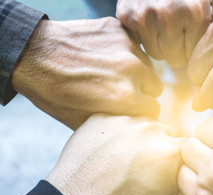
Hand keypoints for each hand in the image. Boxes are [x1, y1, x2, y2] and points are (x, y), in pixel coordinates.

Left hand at [12, 17, 162, 129]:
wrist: (32, 54)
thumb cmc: (54, 92)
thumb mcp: (83, 121)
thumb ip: (115, 123)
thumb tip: (132, 122)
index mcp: (125, 97)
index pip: (154, 109)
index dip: (142, 110)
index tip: (132, 108)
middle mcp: (132, 70)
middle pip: (156, 87)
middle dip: (143, 91)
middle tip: (122, 90)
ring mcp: (127, 46)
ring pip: (147, 65)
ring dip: (136, 71)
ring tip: (112, 72)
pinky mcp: (119, 29)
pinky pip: (134, 46)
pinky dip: (124, 52)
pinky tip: (105, 56)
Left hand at [46, 114, 190, 194]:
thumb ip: (192, 191)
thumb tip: (197, 173)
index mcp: (170, 151)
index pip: (188, 146)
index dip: (178, 160)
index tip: (166, 171)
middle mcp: (150, 128)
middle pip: (167, 132)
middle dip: (160, 148)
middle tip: (144, 168)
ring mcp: (124, 119)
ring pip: (143, 124)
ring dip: (140, 138)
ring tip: (124, 161)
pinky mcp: (103, 116)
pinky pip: (120, 120)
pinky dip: (118, 133)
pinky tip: (110, 153)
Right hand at [116, 0, 212, 66]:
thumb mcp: (211, 0)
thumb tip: (211, 48)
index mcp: (194, 11)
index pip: (192, 55)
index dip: (192, 50)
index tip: (190, 39)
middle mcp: (169, 12)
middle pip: (175, 58)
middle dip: (178, 50)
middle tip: (178, 35)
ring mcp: (145, 14)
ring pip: (156, 53)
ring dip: (161, 45)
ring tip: (164, 27)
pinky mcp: (127, 15)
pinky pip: (139, 43)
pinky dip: (145, 36)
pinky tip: (151, 22)